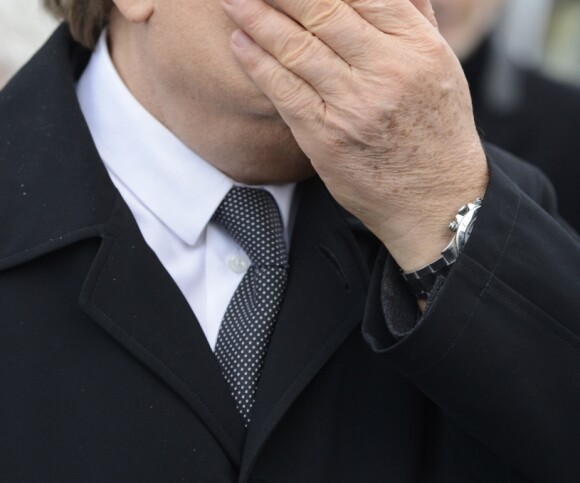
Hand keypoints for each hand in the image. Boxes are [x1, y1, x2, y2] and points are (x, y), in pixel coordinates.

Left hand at [221, 0, 488, 269]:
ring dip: (256, 18)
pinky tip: (240, 42)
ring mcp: (353, 107)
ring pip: (297, 49)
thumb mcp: (440, 66)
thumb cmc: (436, 132)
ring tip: (232, 0)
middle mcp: (386, 72)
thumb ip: (412, 18)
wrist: (432, 199)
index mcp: (417, 48)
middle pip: (321, 11)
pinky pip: (285, 92)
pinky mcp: (326, 138)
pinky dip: (258, 64)